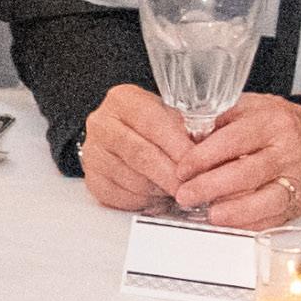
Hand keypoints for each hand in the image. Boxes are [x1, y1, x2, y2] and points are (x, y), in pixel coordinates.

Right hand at [76, 83, 193, 211]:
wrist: (118, 137)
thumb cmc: (149, 126)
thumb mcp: (168, 115)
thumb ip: (184, 129)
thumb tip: (208, 151)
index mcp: (122, 100)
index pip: (151, 122)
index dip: (177, 146)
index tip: (197, 163)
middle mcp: (101, 124)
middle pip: (141, 154)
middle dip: (171, 174)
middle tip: (191, 187)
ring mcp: (93, 153)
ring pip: (133, 179)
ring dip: (160, 190)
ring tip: (178, 190)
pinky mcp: (92, 180)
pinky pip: (123, 197)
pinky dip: (145, 200)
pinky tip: (158, 195)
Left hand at [166, 94, 300, 229]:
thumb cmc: (274, 125)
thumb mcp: (249, 109)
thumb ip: (218, 122)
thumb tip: (186, 139)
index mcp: (272, 122)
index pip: (233, 141)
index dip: (204, 157)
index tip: (182, 169)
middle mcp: (287, 151)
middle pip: (245, 173)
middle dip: (210, 187)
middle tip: (186, 195)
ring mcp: (295, 179)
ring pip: (263, 200)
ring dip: (232, 211)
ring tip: (208, 214)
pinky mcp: (297, 202)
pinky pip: (271, 218)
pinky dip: (247, 223)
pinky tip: (228, 223)